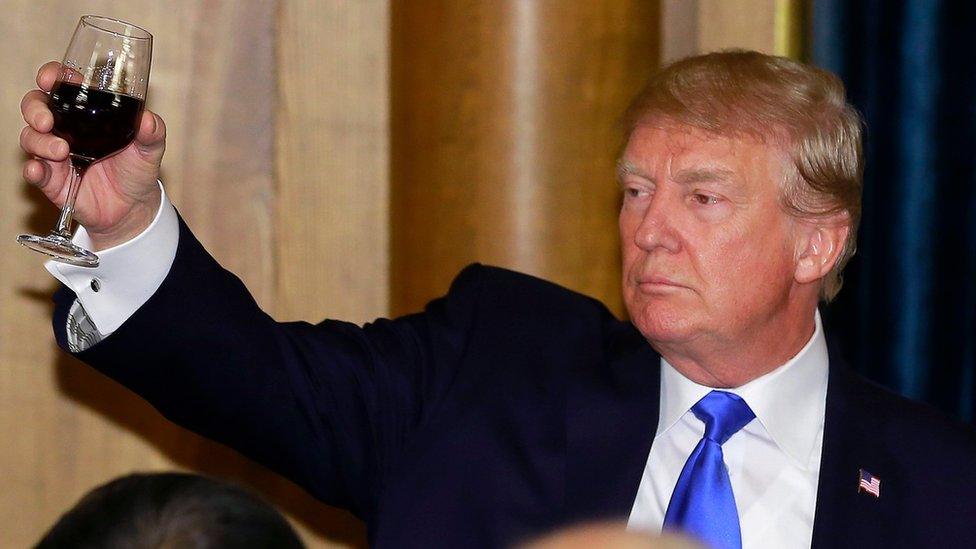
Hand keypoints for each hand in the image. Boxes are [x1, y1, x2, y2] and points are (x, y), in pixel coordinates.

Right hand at [20, 62, 166, 250]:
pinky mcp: (52, 180)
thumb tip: (147, 120)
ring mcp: (55, 154)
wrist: (134, 207)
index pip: (62, 86)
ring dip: (39, 141)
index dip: (52, 76)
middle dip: (34, 109)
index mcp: (87, 113)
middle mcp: (65, 129)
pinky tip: (38, 169)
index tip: (50, 78)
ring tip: (60, 150)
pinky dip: (33, 169)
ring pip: (30, 137)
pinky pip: (34, 171)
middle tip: (46, 120)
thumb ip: (152, 132)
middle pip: (36, 107)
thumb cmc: (137, 169)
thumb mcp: (151, 148)